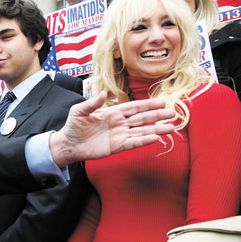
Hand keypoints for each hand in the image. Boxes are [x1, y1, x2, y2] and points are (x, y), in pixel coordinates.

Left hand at [50, 92, 175, 166]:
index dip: (147, 105)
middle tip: (173, 114)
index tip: (162, 102)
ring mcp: (119, 135)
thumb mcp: (79, 111)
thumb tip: (104, 94)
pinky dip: (144, 141)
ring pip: (141, 132)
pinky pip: (133, 143)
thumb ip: (92, 103)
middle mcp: (119, 123)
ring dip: (156, 130)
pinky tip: (156, 138)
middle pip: (142, 118)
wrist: (68, 144)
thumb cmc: (73, 126)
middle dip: (157, 116)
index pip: (134, 107)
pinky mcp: (116, 147)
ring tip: (171, 128)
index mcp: (113, 112)